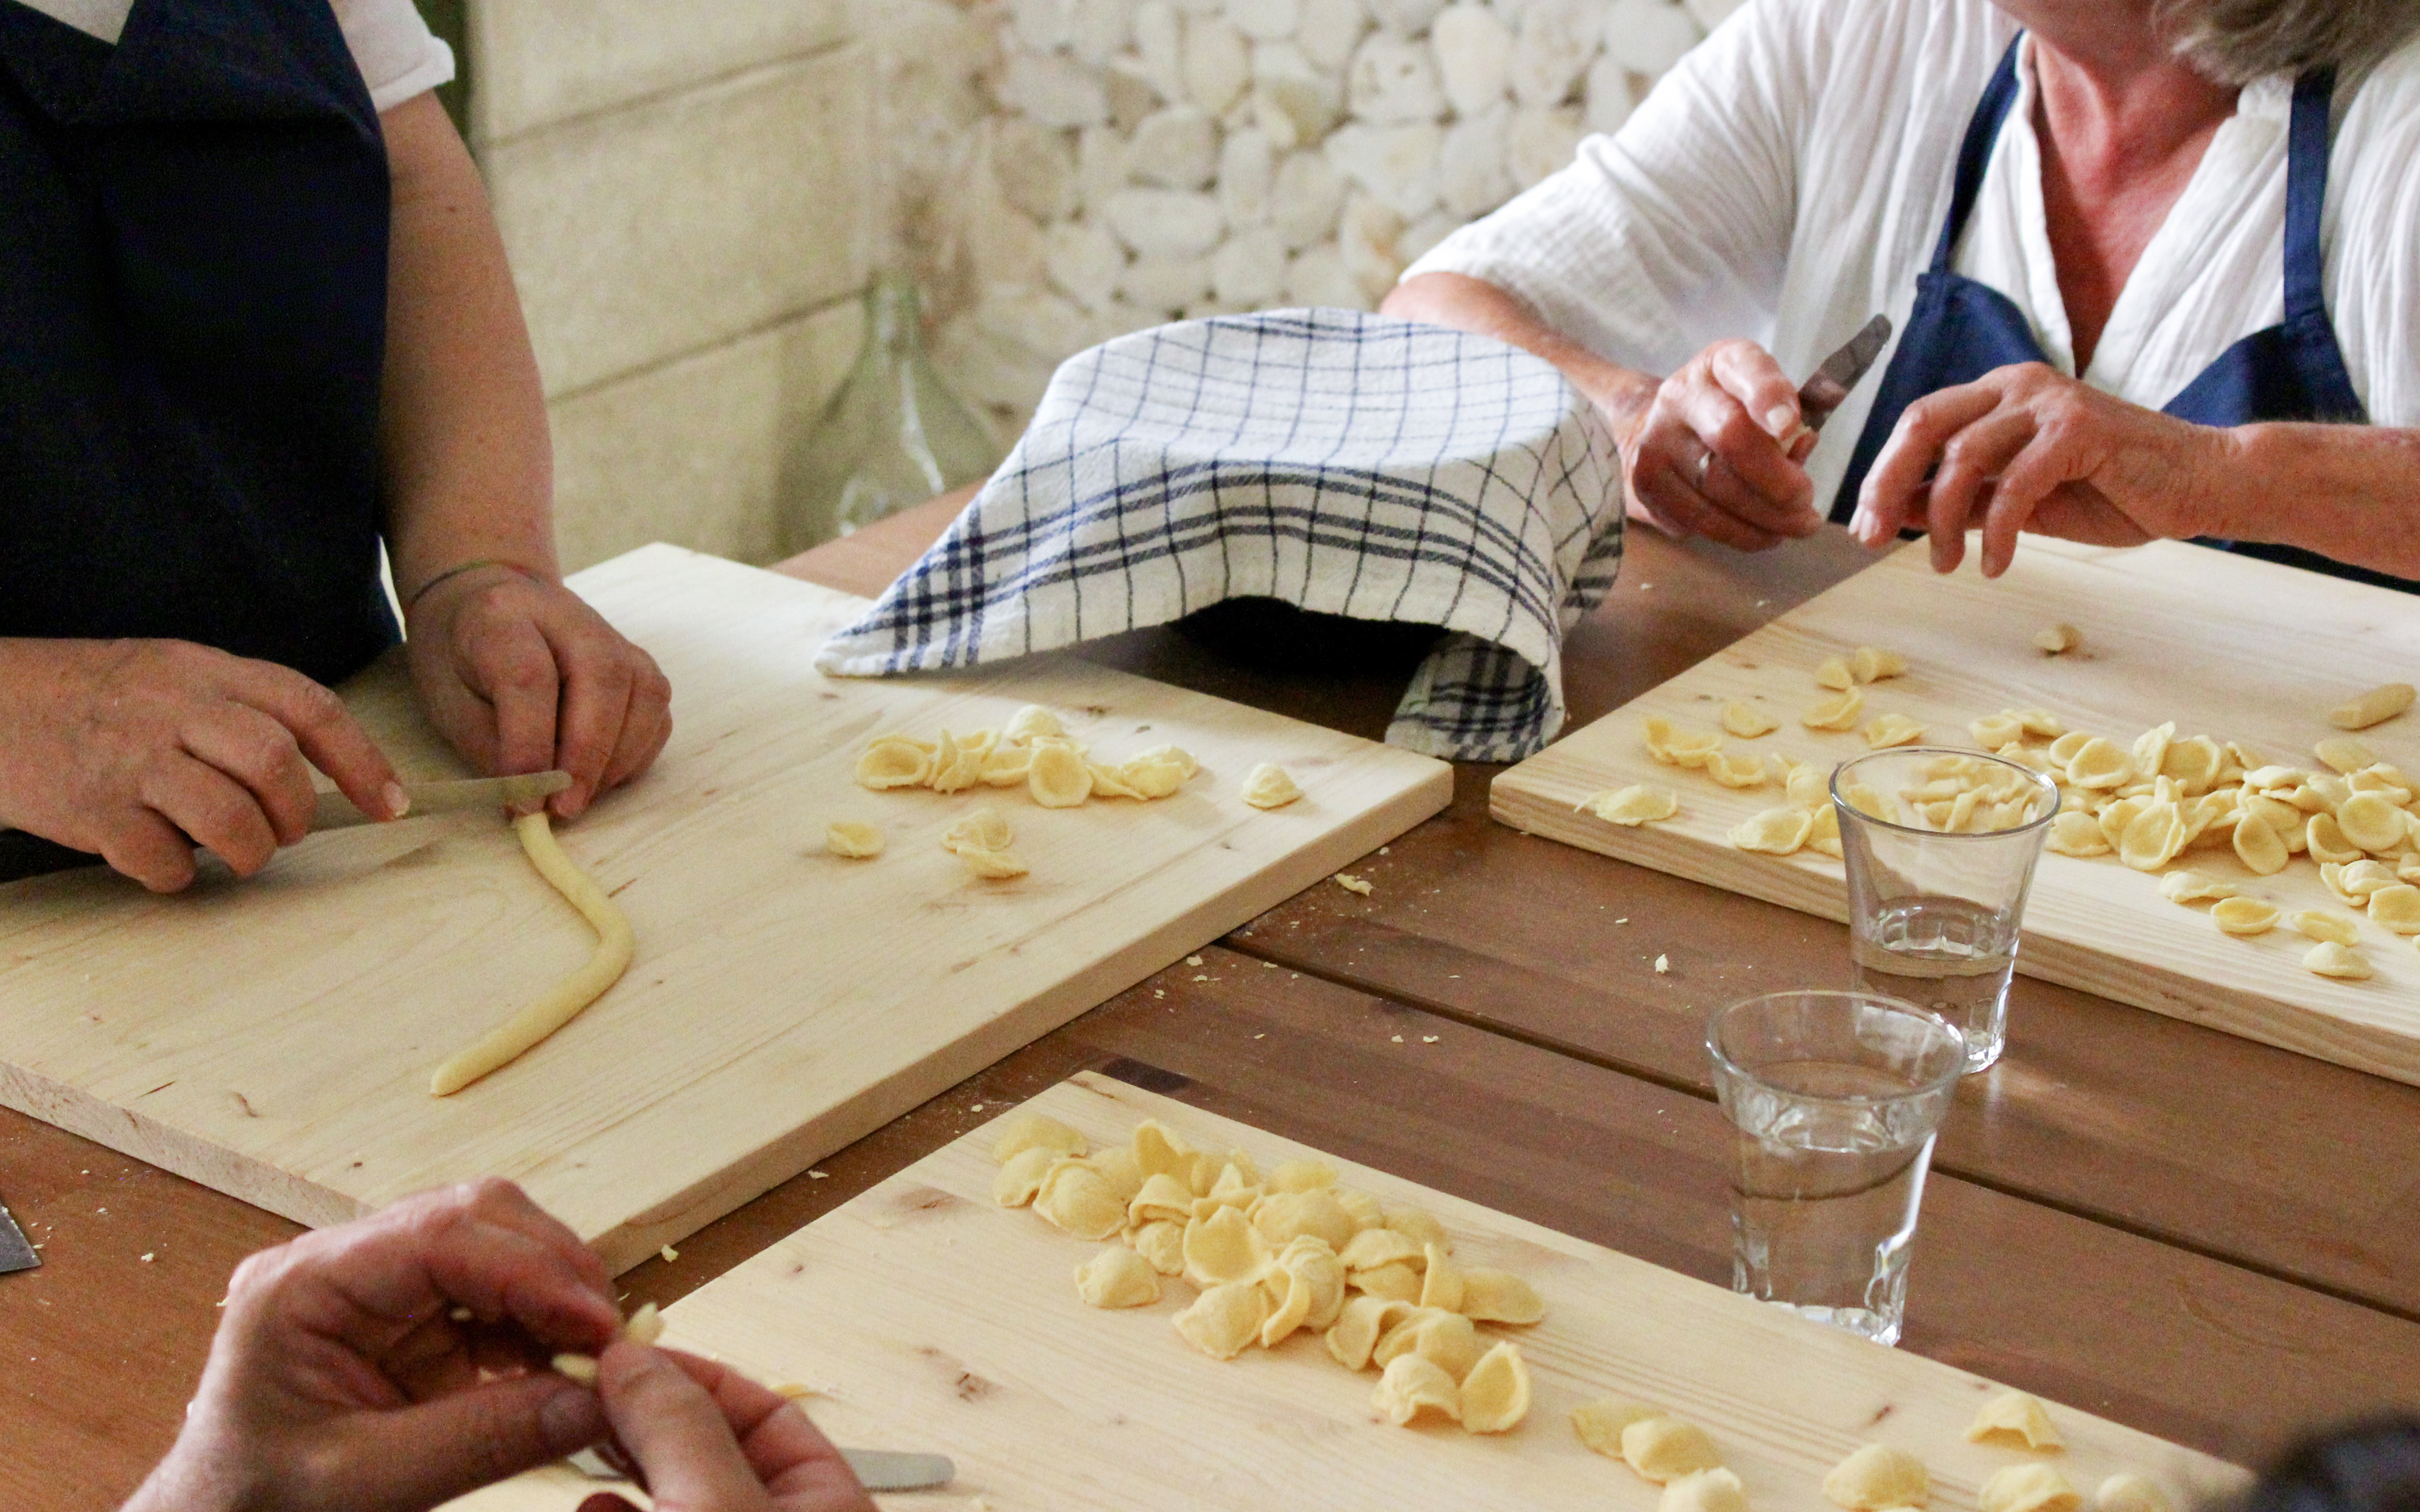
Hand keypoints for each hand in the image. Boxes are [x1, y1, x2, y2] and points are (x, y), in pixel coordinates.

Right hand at [0, 638, 404, 890]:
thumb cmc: (94, 697)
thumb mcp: (172, 674)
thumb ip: (240, 708)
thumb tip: (320, 770)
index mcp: (205, 670)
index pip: (308, 707)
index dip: (363, 761)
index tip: (392, 804)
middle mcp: (172, 707)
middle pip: (274, 762)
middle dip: (295, 812)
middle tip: (283, 831)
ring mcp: (131, 757)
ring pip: (229, 816)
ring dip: (248, 851)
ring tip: (237, 852)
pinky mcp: (93, 808)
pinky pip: (163, 860)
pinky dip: (178, 874)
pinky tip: (166, 860)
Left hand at [123, 1179, 623, 1511]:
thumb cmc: (258, 1505)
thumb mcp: (361, 1486)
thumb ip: (476, 1442)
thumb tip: (593, 1404)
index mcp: (302, 1286)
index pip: (439, 1237)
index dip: (532, 1271)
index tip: (598, 1324)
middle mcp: (343, 1266)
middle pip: (478, 1220)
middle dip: (556, 1272)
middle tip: (611, 1341)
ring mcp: (381, 1288)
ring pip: (499, 1248)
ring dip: (556, 1297)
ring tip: (594, 1360)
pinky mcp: (413, 1322)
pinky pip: (497, 1301)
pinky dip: (542, 1330)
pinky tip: (564, 1372)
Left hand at [405, 568, 672, 819]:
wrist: (483, 603)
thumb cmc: (459, 660)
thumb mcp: (450, 705)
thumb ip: (494, 751)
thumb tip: (538, 800)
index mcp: (503, 616)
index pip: (529, 678)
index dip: (530, 747)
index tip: (525, 803)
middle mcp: (568, 616)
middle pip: (603, 678)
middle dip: (588, 756)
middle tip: (565, 808)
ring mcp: (612, 635)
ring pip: (644, 694)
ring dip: (618, 760)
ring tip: (580, 795)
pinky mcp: (638, 660)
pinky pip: (657, 712)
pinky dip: (636, 754)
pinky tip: (602, 774)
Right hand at [576, 1344, 873, 1511]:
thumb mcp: (715, 1510)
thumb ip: (681, 1431)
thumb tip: (632, 1353)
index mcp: (829, 1503)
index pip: (768, 1414)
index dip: (694, 1378)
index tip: (621, 1354)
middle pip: (716, 1453)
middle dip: (651, 1420)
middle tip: (586, 1392)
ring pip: (680, 1498)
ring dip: (628, 1468)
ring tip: (581, 1437)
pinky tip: (589, 1507)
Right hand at [1617, 338, 1821, 550]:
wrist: (1660, 430)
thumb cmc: (1730, 413)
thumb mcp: (1763, 399)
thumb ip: (1790, 415)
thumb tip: (1802, 445)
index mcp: (1720, 364)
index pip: (1745, 370)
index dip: (1768, 396)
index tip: (1790, 424)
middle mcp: (1680, 396)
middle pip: (1731, 438)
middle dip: (1779, 480)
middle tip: (1807, 503)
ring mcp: (1656, 441)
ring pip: (1718, 490)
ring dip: (1767, 518)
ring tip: (1797, 526)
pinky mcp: (1645, 484)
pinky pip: (1699, 520)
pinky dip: (1741, 534)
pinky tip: (1765, 535)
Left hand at [1848, 363, 2226, 575]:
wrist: (2200, 485)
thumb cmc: (2112, 491)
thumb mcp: (2018, 500)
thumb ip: (1964, 499)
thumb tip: (1899, 512)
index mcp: (1998, 396)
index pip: (1918, 424)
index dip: (1881, 474)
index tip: (1862, 527)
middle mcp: (2018, 387)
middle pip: (1924, 425)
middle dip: (1887, 484)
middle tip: (1874, 538)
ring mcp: (2050, 403)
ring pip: (1964, 457)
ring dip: (1945, 520)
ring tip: (1948, 564)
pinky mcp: (2081, 430)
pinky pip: (2016, 483)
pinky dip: (1999, 531)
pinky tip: (1996, 565)